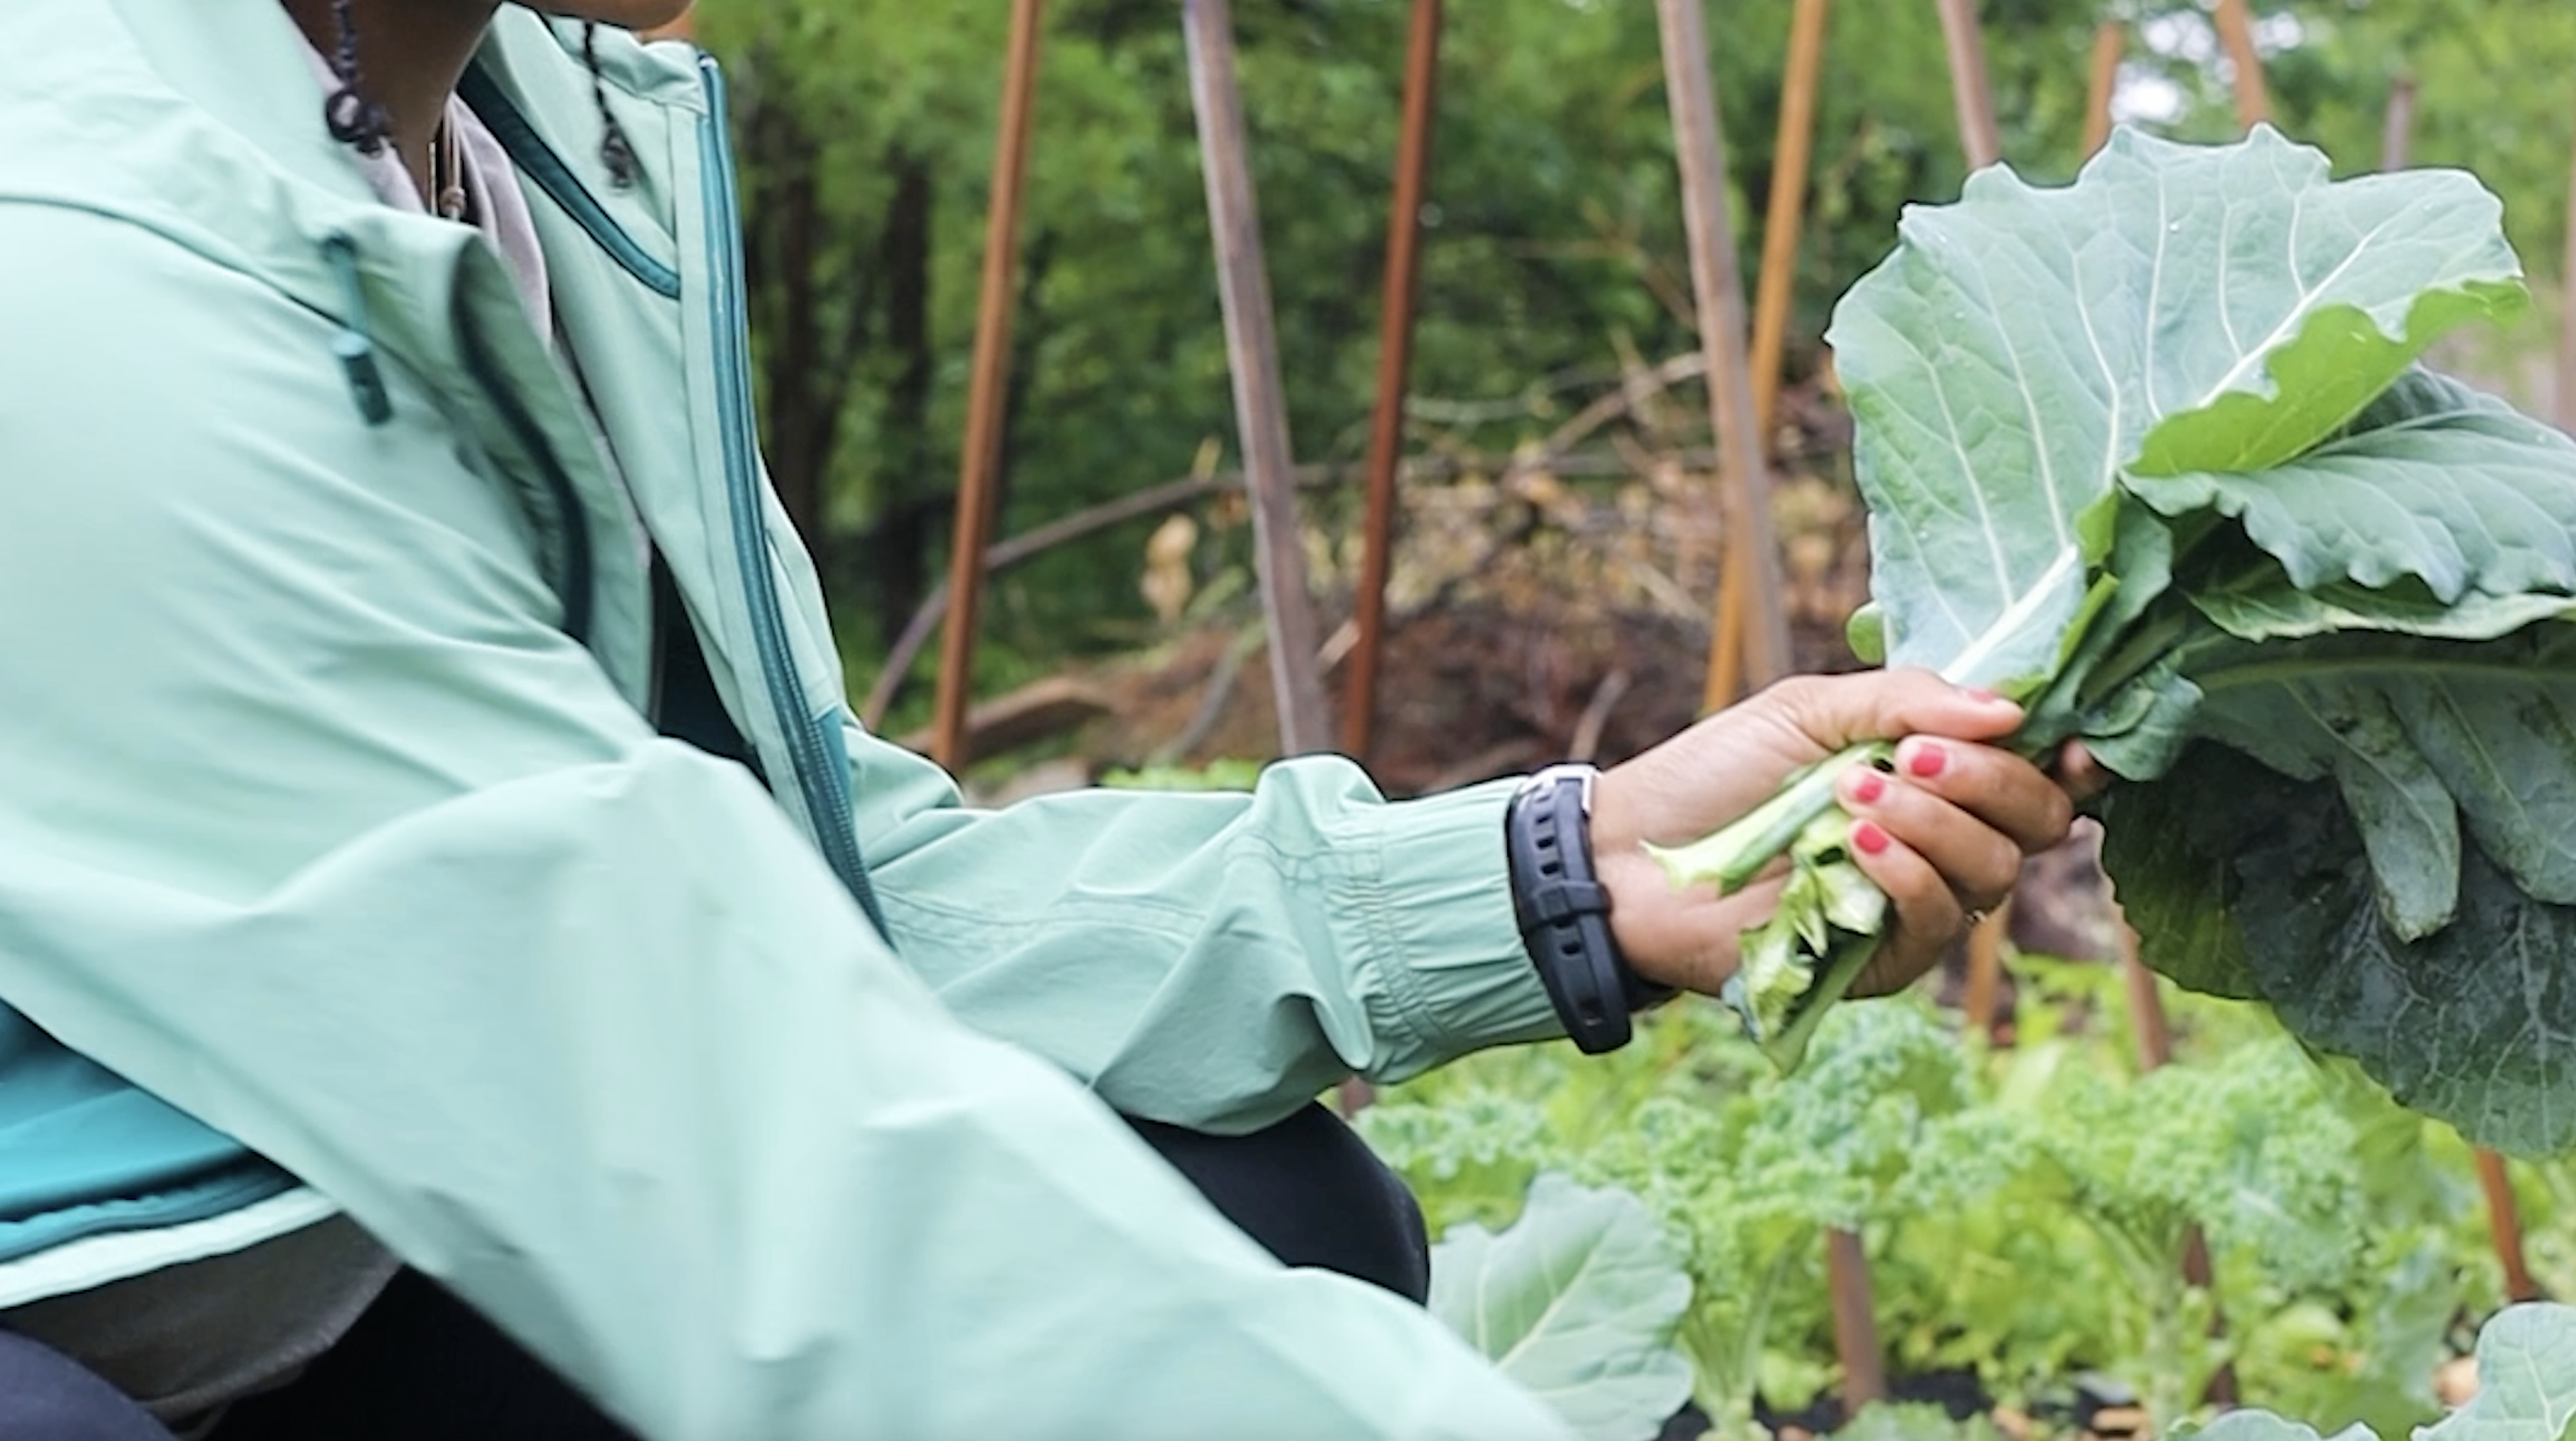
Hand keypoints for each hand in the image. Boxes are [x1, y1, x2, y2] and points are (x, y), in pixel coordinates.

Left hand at [1587, 669, 2079, 1001]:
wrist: (1633, 854)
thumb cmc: (1714, 775)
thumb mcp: (1807, 709)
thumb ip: (1906, 700)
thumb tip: (2010, 711)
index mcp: (1935, 774)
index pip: (2039, 771)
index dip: (2066, 756)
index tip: (2061, 739)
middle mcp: (1941, 838)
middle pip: (2036, 820)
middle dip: (1990, 779)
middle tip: (1913, 756)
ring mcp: (1915, 903)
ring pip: (1994, 869)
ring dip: (1935, 821)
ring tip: (1852, 793)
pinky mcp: (1884, 959)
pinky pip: (1939, 921)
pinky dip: (1908, 873)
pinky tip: (1854, 844)